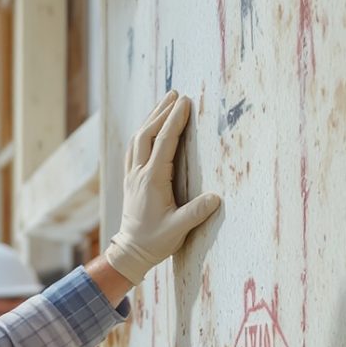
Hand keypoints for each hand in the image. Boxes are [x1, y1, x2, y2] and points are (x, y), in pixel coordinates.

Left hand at [101, 92, 221, 280]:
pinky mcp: (129, 180)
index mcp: (152, 180)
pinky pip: (133, 149)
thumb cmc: (155, 242)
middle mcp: (139, 174)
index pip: (164, 142)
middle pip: (148, 133)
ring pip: (138, 139)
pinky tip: (147, 128)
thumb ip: (196, 213)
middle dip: (162, 111)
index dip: (175, 120)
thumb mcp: (178, 229)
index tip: (185, 102)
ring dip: (150, 118)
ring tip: (164, 103)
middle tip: (176, 94)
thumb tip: (216, 198)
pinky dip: (142, 133)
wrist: (130, 252)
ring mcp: (132, 175)